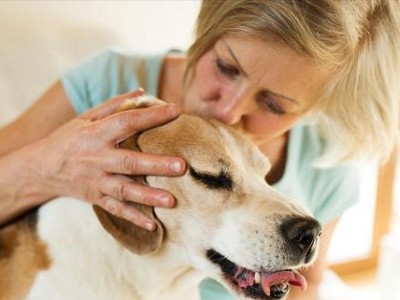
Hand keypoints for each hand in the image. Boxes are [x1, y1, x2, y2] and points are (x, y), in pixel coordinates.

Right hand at [34, 89, 185, 229]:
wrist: (41, 168)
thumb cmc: (69, 138)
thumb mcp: (86, 117)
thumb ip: (114, 105)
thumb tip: (141, 91)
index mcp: (96, 134)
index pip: (127, 122)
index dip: (151, 116)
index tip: (176, 110)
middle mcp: (97, 159)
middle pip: (129, 162)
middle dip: (156, 165)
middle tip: (182, 166)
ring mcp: (96, 181)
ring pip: (124, 190)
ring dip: (148, 196)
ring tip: (172, 200)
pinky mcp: (95, 198)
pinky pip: (116, 209)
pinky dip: (133, 218)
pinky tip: (152, 225)